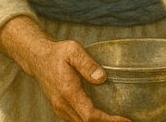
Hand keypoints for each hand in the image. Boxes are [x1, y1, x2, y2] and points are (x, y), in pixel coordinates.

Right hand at [0, 16, 129, 121]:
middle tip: (127, 121)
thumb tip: (102, 78)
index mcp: (68, 92)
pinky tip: (103, 116)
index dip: (108, 120)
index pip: (89, 114)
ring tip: (118, 120)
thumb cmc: (58, 53)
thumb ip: (87, 64)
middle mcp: (62, 104)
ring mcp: (59, 107)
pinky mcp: (60, 107)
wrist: (38, 58)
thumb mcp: (74, 51)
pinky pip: (76, 120)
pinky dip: (90, 121)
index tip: (125, 120)